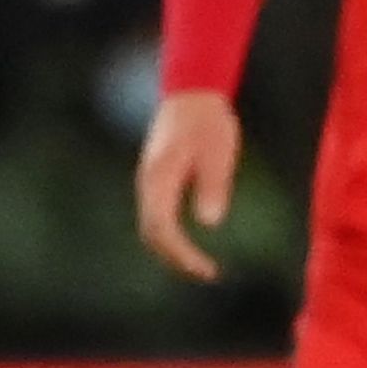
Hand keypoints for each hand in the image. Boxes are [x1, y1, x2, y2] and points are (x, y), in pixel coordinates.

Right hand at [132, 90, 243, 282]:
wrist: (192, 94)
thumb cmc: (208, 121)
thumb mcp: (218, 153)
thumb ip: (213, 186)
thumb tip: (209, 222)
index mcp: (160, 178)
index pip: (162, 228)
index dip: (181, 254)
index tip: (205, 269)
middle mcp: (148, 184)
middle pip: (152, 234)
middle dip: (176, 259)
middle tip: (207, 273)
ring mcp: (149, 182)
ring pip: (152, 226)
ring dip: (173, 250)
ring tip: (201, 266)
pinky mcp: (156, 180)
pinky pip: (157, 216)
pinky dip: (171, 235)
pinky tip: (191, 245)